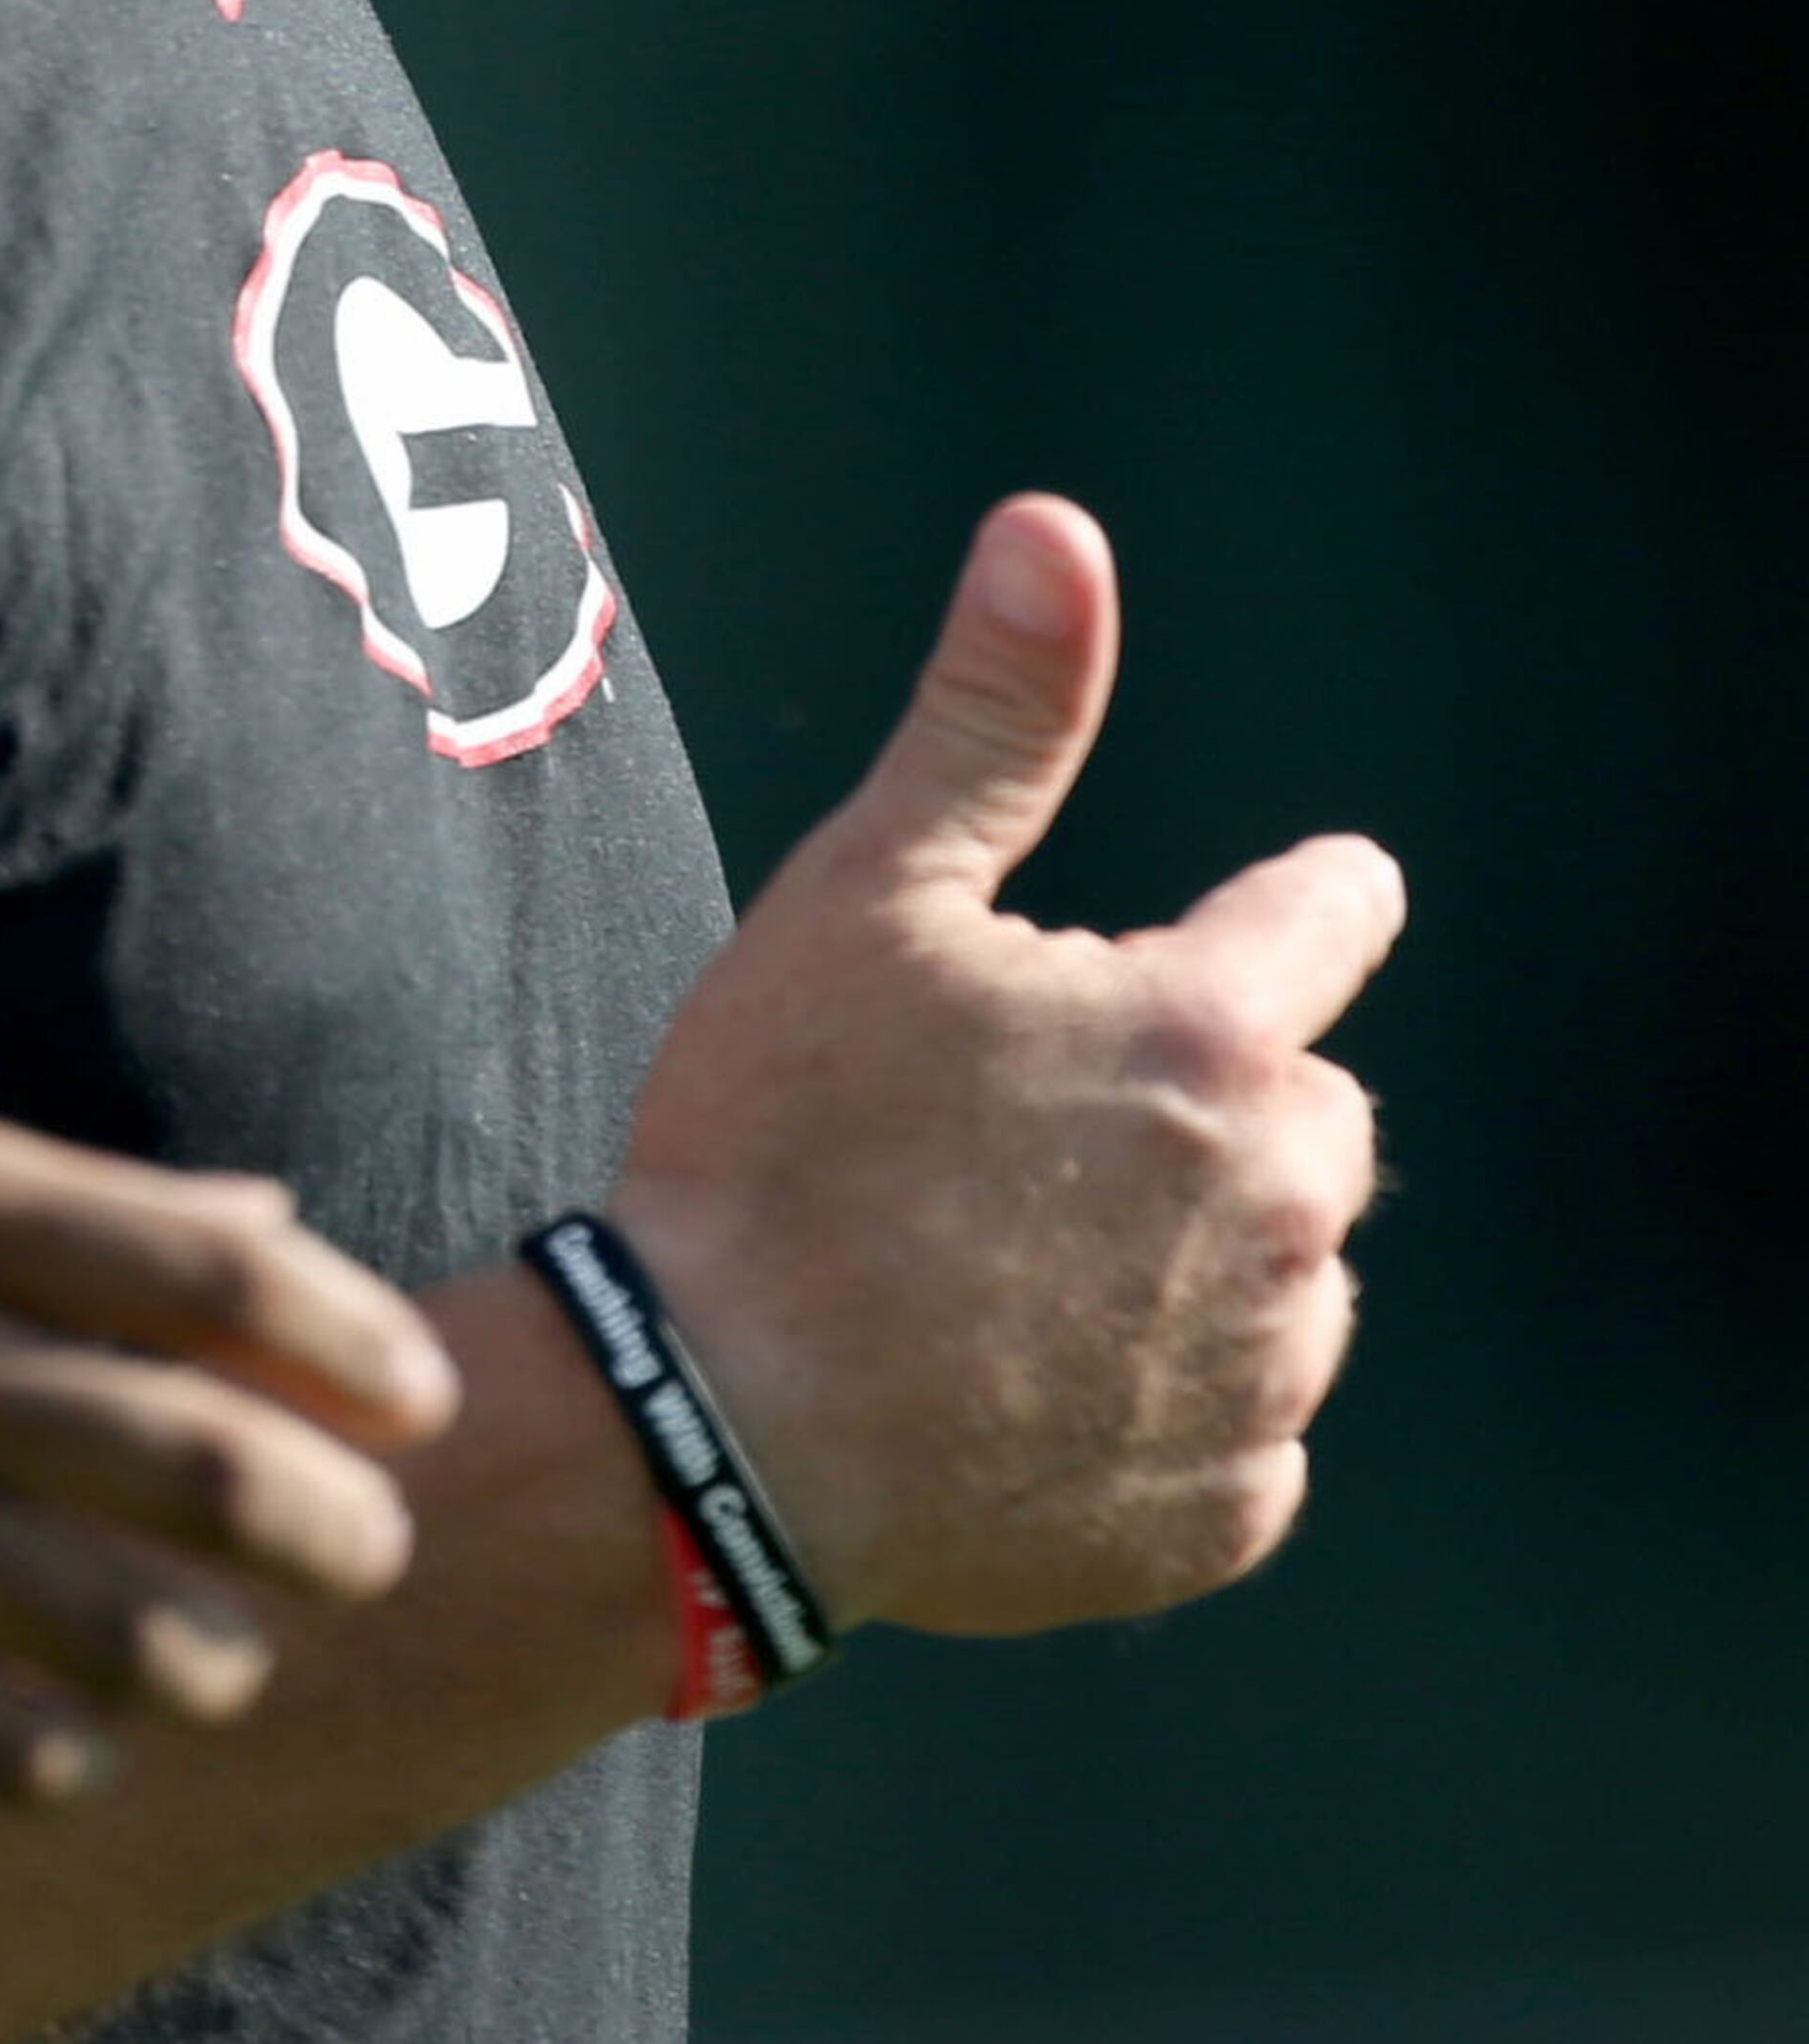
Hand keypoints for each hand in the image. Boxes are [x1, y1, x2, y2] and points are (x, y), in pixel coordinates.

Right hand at [0, 1083, 459, 1802]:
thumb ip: (36, 1197)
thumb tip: (261, 1221)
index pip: (202, 1267)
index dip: (346, 1341)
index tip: (421, 1394)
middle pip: (190, 1455)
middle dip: (326, 1523)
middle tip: (371, 1553)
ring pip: (104, 1620)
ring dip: (209, 1657)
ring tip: (229, 1662)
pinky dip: (56, 1749)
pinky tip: (73, 1739)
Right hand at [604, 494, 1399, 1638]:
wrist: (706, 1428)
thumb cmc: (778, 1137)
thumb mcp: (871, 891)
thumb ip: (996, 714)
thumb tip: (1055, 529)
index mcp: (1212, 1034)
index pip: (1338, 911)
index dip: (1289, 902)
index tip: (1261, 917)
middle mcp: (1281, 1208)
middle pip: (1307, 1104)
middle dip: (1205, 1094)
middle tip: (1028, 1122)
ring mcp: (1261, 1376)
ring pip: (1283, 1269)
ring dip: (1194, 1249)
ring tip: (1014, 1255)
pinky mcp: (1225, 1513)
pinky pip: (1240, 1425)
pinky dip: (1161, 1397)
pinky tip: (1027, 1376)